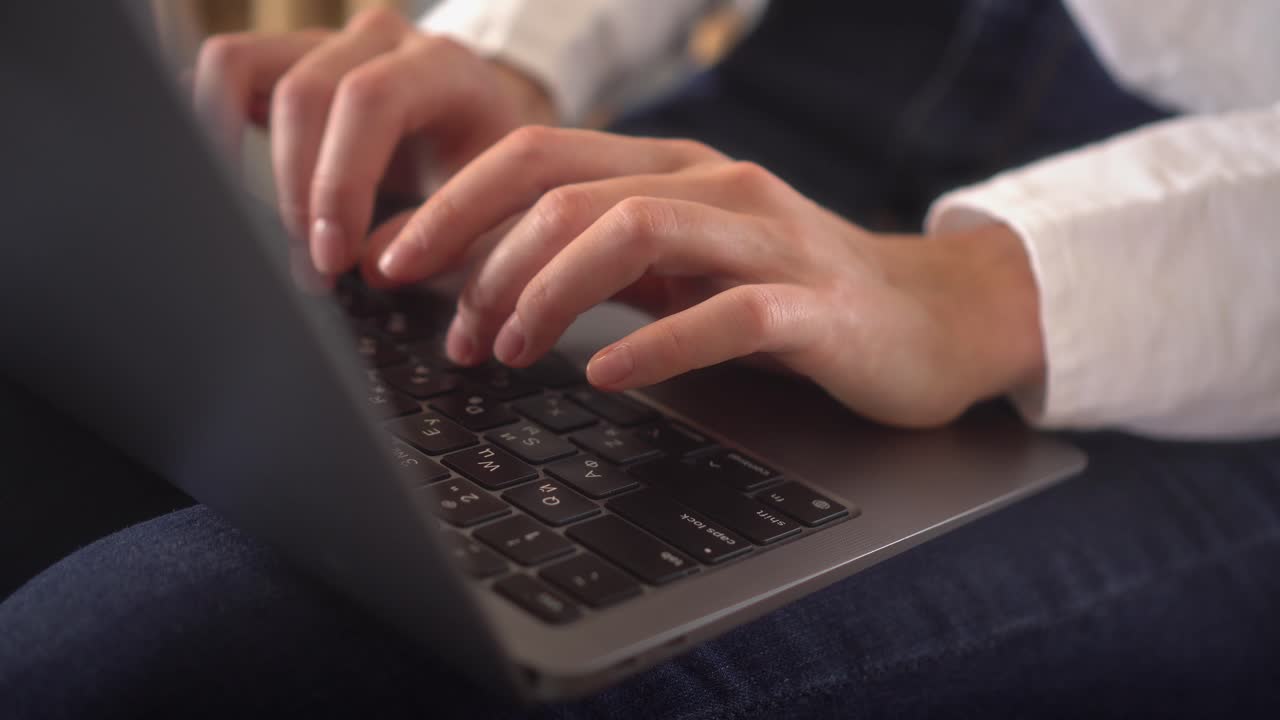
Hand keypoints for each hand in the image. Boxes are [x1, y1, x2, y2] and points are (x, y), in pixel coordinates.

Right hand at [192, 7, 553, 277]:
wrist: (489, 146)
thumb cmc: (493, 180)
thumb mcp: (490, 209)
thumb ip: (443, 236)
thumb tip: (369, 264)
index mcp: (443, 66)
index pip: (370, 99)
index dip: (340, 181)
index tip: (336, 256)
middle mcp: (381, 41)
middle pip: (303, 92)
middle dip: (296, 190)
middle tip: (311, 268)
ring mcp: (328, 44)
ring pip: (243, 67)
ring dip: (234, 153)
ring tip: (257, 228)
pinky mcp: (287, 64)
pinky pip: (226, 70)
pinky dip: (208, 121)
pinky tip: (223, 184)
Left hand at [373, 128, 1044, 426]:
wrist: (930, 318)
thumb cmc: (793, 293)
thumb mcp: (684, 266)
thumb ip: (601, 264)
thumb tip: (487, 289)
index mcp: (669, 169)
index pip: (536, 156)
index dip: (451, 204)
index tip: (390, 262)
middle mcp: (712, 185)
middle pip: (568, 187)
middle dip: (482, 256)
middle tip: (445, 329)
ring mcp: (765, 237)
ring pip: (633, 229)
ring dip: (549, 292)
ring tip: (508, 350)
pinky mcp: (811, 303)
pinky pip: (722, 312)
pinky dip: (653, 343)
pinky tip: (604, 374)